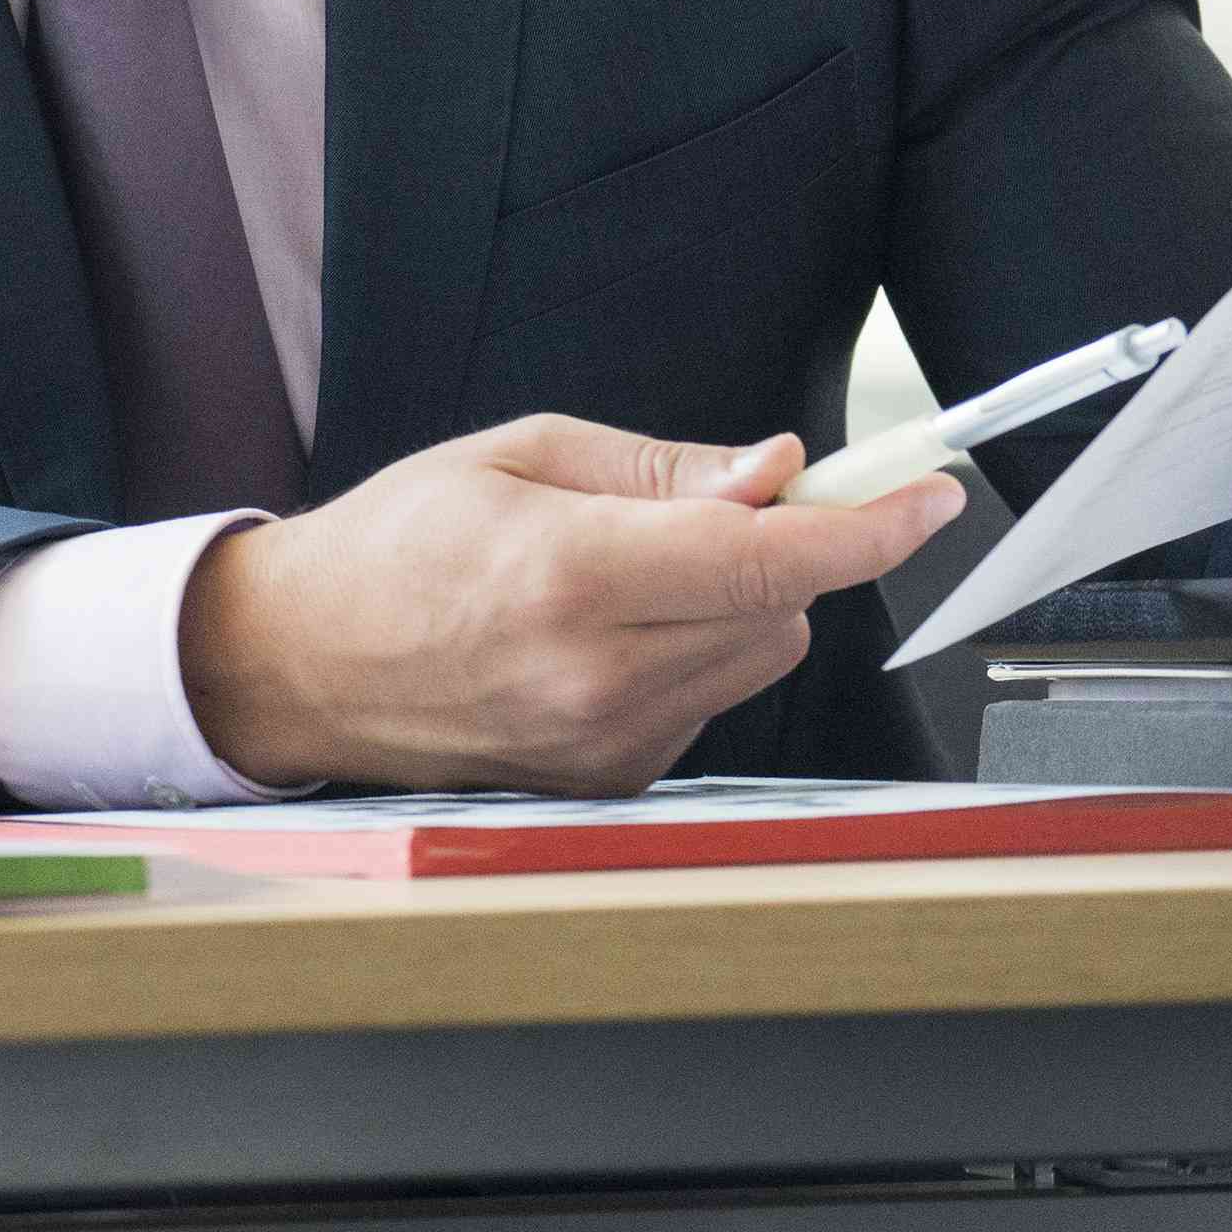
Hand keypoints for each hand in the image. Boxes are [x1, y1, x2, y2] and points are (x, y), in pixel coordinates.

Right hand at [181, 415, 964, 792]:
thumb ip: (660, 468)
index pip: (769, 558)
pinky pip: (707, 701)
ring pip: (758, 661)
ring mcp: (607, 740)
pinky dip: (686, 657)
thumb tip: (775, 474)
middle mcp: (597, 673)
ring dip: (734, 607)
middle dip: (778, 551)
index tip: (929, 496)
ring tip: (625, 579)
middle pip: (785, 612)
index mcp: (571, 575)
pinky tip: (598, 638)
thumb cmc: (394, 547)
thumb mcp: (518, 455)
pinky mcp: (612, 776)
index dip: (869, 526)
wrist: (302, 661)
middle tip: (713, 510)